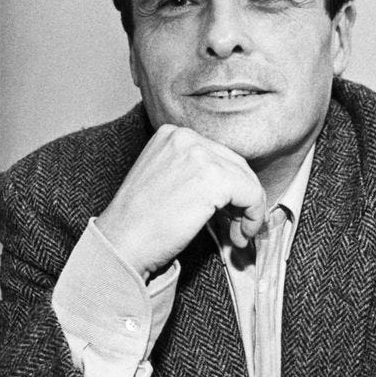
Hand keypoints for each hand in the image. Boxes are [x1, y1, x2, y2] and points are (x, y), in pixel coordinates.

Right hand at [96, 124, 265, 277]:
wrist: (122, 242)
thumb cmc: (139, 223)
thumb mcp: (163, 180)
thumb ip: (193, 173)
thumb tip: (233, 189)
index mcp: (171, 134)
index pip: (217, 155)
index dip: (229, 187)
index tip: (228, 214)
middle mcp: (186, 137)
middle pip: (235, 165)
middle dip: (241, 199)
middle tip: (237, 228)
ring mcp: (200, 154)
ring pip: (247, 180)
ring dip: (248, 212)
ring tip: (237, 236)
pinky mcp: (214, 178)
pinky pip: (252, 194)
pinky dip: (254, 217)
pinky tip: (240, 236)